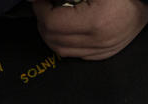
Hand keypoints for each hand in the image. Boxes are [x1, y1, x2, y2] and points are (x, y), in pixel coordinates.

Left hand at [32, 0, 147, 60]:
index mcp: (96, 22)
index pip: (53, 24)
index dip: (40, 10)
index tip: (39, 0)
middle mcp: (100, 41)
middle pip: (55, 41)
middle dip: (43, 23)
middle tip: (43, 8)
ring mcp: (105, 49)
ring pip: (64, 52)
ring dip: (53, 36)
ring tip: (53, 19)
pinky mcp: (108, 52)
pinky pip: (79, 55)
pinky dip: (68, 44)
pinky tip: (68, 30)